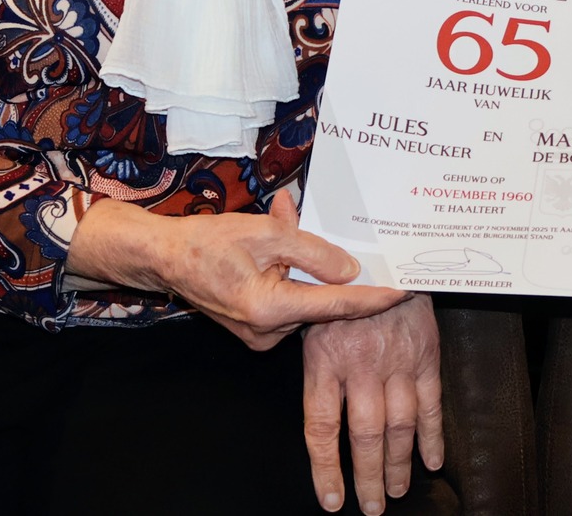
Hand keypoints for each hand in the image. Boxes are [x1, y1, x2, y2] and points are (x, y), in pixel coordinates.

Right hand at [65, 188, 408, 348]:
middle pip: (324, 307)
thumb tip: (351, 269)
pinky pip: (291, 306)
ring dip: (316, 278)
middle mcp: (268, 332)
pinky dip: (297, 283)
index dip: (375, 296)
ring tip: (315, 241)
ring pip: (307, 305)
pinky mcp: (256, 331)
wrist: (165, 258)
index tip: (406, 289)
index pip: (339, 305)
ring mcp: (260, 336)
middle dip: (345, 279)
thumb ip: (313, 252)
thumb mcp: (266, 234)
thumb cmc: (210, 241)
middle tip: (373, 254)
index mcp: (272, 309)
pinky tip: (290, 257)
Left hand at [303, 295, 443, 513]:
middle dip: (368, 477)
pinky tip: (431, 459)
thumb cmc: (344, 281)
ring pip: (398, 426)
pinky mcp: (425, 355)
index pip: (321, 427)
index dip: (326, 468)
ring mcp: (397, 362)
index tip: (332, 499)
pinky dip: (432, 434)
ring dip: (399, 464)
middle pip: (364, 435)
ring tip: (397, 490)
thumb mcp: (309, 307)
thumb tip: (287, 360)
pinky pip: (430, 403)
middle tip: (372, 506)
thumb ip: (305, 343)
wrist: (391, 250)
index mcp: (325, 358)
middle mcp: (361, 366)